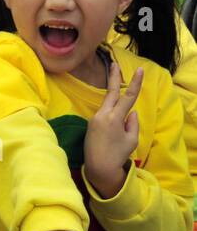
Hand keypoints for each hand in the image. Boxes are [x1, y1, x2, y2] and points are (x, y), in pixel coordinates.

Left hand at [83, 63, 141, 198]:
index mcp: (114, 118)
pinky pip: (105, 116)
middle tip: (114, 64)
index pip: (128, 96)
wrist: (97, 167)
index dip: (135, 83)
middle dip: (113, 78)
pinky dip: (112, 118)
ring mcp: (94, 118)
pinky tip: (111, 135)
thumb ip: (133, 123)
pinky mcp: (91, 124)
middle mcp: (102, 115)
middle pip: (111, 93)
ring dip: (116, 107)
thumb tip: (131, 112)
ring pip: (108, 106)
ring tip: (117, 129)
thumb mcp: (132, 139)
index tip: (139, 70)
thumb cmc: (117, 154)